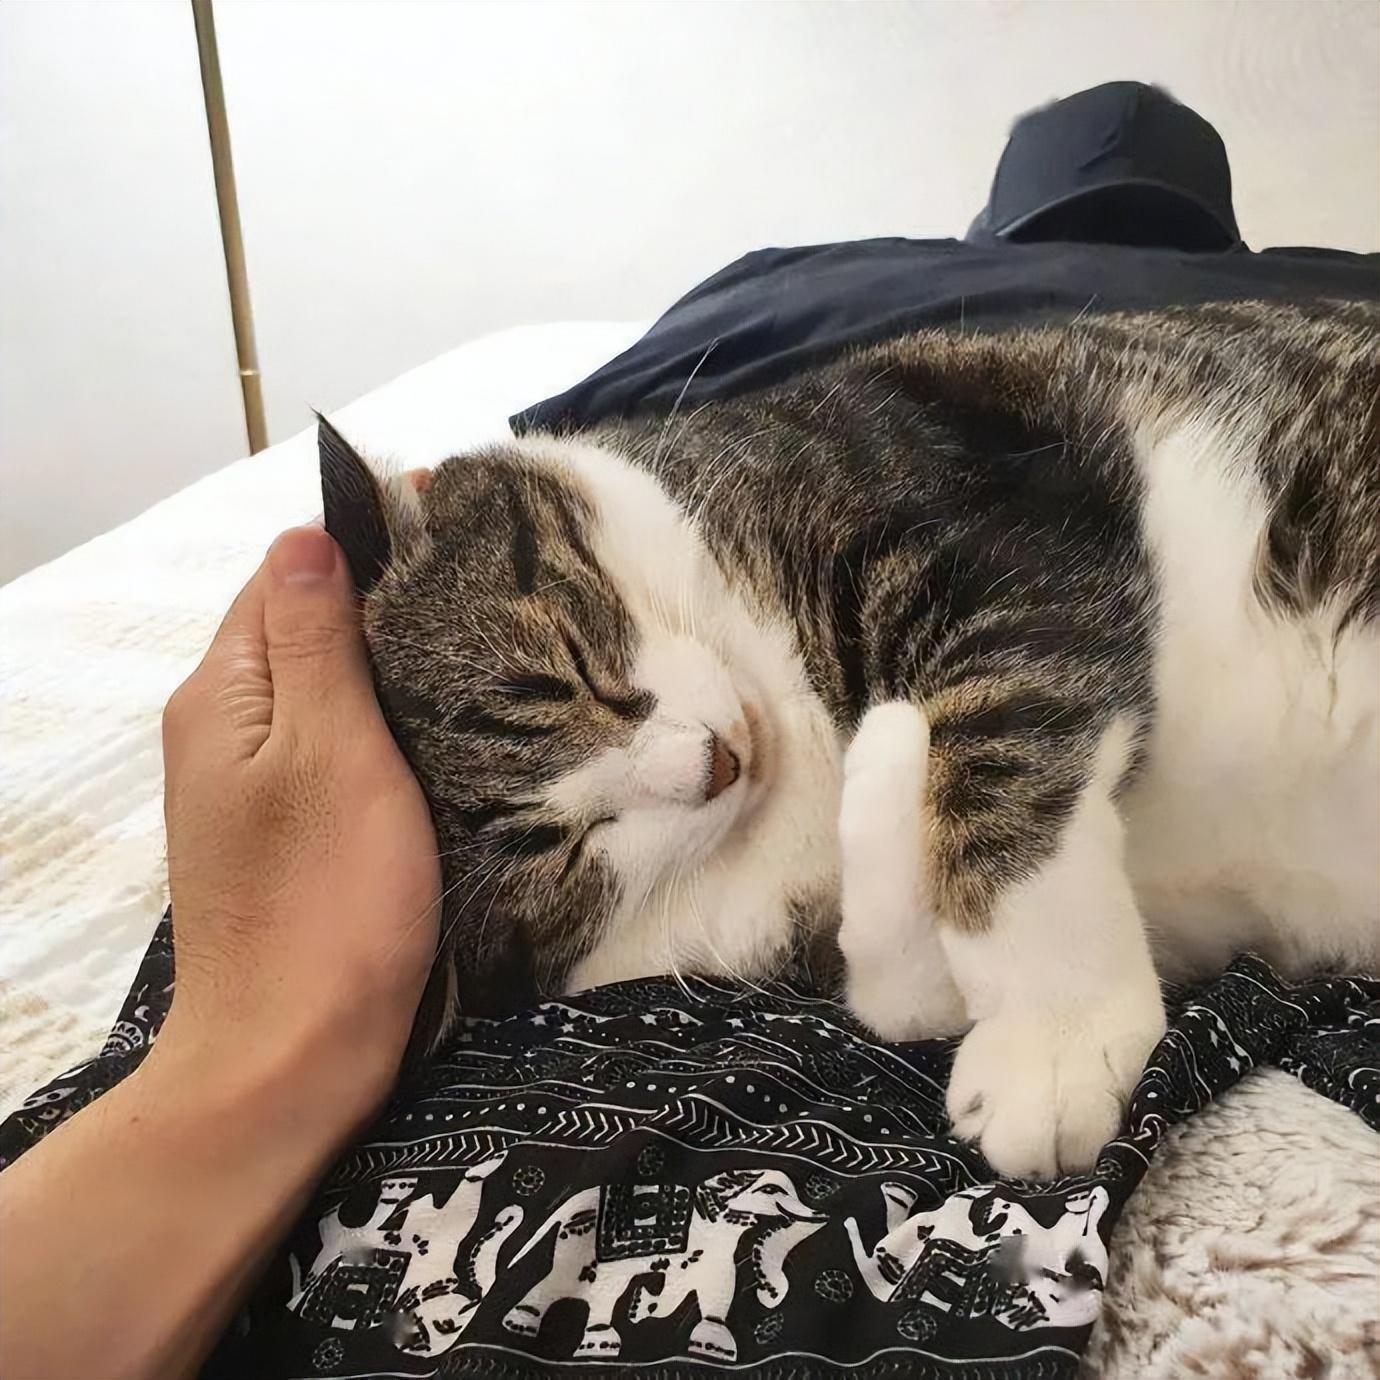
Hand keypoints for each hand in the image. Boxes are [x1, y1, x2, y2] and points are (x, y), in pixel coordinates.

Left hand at [156, 525, 439, 1137]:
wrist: (294, 1055)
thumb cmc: (324, 901)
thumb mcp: (330, 752)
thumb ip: (317, 640)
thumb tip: (308, 532)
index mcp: (224, 693)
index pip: (286, 574)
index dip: (361, 535)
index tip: (450, 511)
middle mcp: (226, 726)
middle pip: (304, 626)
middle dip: (383, 592)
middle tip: (486, 574)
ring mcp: (255, 782)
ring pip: (326, 685)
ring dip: (391, 656)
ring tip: (481, 633)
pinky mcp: (292, 826)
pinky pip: (337, 741)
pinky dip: (387, 716)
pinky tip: (447, 717)